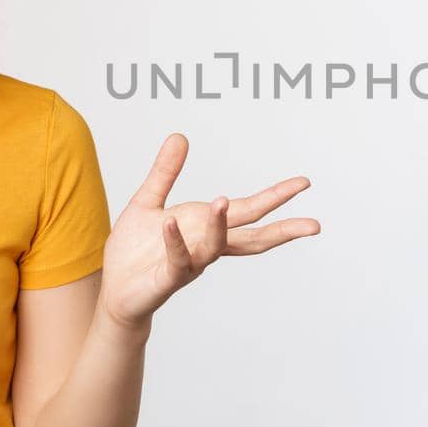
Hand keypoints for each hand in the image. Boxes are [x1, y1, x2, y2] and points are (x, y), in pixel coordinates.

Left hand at [97, 134, 320, 330]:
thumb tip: (179, 136)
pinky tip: (170, 223)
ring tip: (222, 200)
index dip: (276, 196)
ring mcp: (191, 263)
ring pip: (215, 246)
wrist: (114, 289)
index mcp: (208, 226)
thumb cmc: (135, 250)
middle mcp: (207, 247)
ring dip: (220, 224)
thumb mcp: (149, 200)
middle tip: (313, 225)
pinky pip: (177, 258)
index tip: (304, 183)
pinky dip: (175, 241)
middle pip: (253, 238)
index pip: (250, 210)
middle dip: (283, 230)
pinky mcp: (168, 278)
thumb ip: (166, 172)